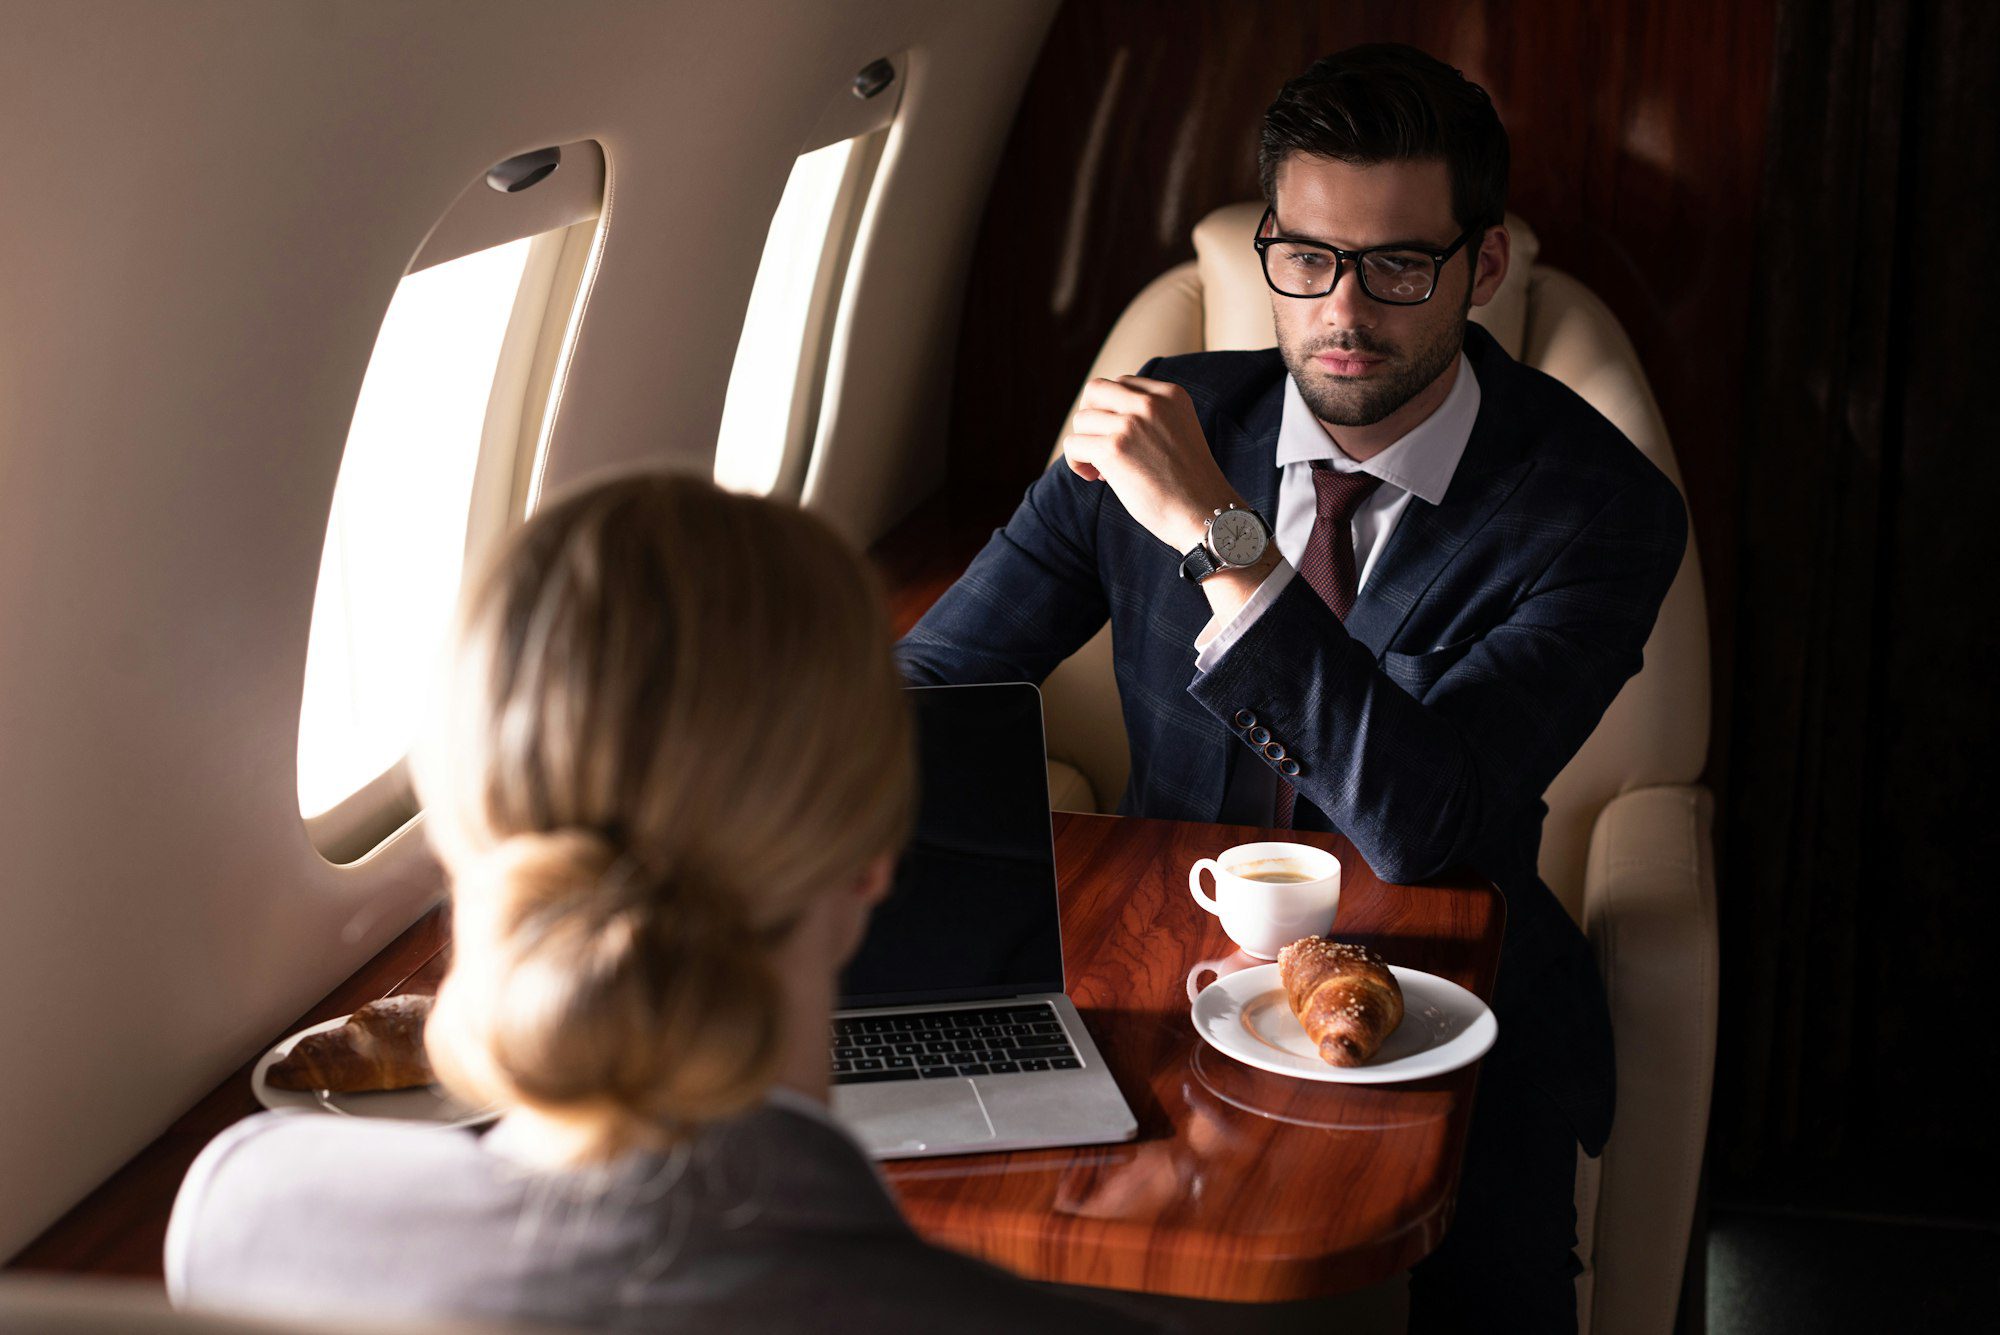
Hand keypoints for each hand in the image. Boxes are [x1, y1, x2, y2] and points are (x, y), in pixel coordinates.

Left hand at [1061, 376, 1237, 550]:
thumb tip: (1100, 420)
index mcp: (1171, 395)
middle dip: (1089, 416)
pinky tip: (1094, 477)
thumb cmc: (1189, 486)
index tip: (1120, 438)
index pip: (1123, 384)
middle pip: (1096, 390)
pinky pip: (1074, 444)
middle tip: (1097, 445)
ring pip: (1082, 419)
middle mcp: (1151, 402)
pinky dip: (1076, 462)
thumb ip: (1148, 419)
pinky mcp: (1114, 448)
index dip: (1112, 410)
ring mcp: (1132, 423)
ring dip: (1084, 444)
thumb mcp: (1176, 434)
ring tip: (1100, 469)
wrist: (1205, 515)